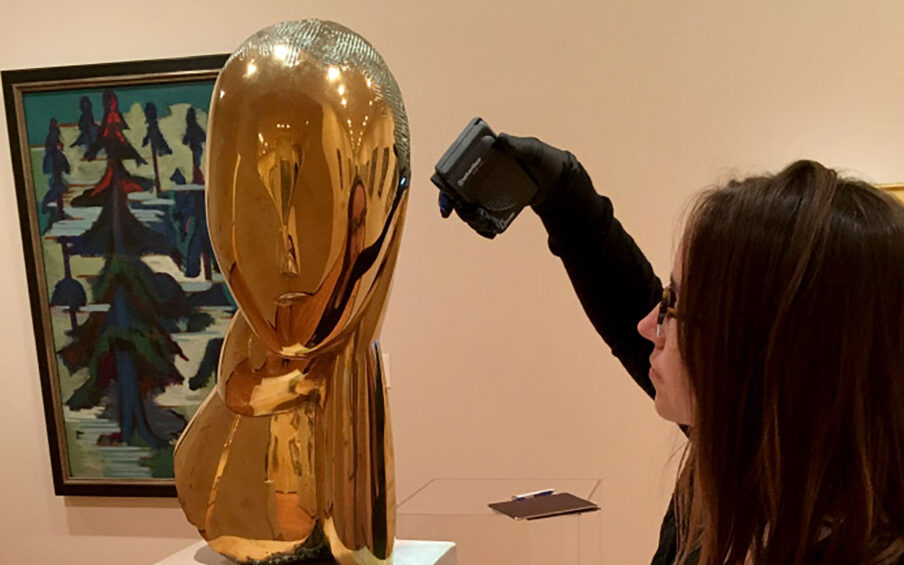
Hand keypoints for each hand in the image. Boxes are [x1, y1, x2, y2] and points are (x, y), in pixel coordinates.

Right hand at [436, 133, 572, 237]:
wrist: (558, 183)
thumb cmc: (543, 160)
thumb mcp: (533, 150)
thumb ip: (518, 144)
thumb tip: (500, 139)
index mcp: (481, 160)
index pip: (453, 173)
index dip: (445, 188)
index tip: (447, 203)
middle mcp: (479, 178)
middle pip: (456, 196)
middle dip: (459, 208)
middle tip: (471, 213)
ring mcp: (487, 195)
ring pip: (469, 211)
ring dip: (472, 220)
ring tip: (485, 221)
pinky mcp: (497, 209)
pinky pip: (484, 222)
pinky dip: (484, 228)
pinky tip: (491, 230)